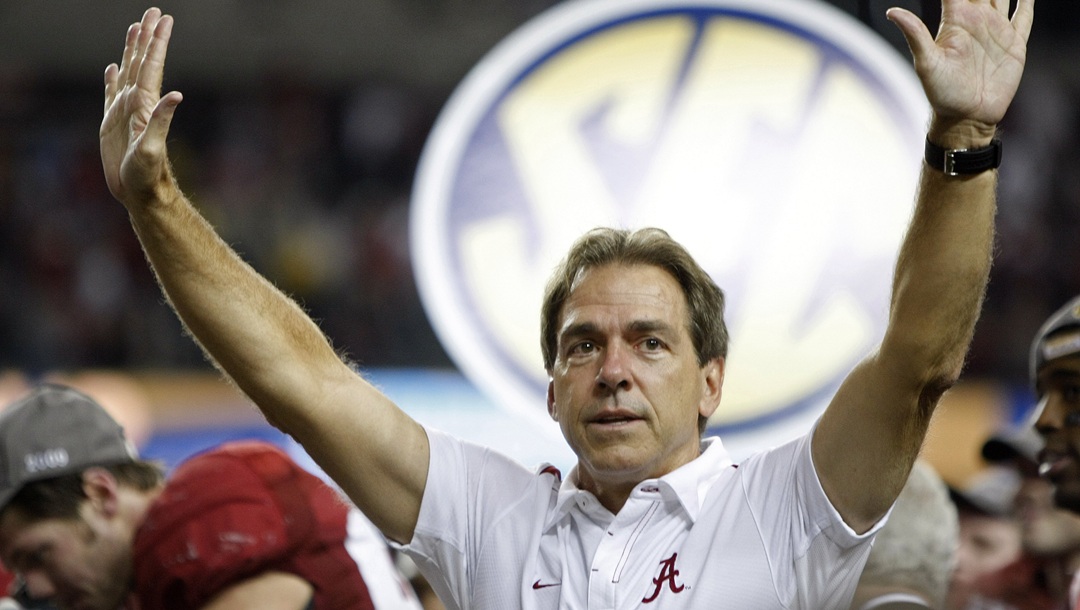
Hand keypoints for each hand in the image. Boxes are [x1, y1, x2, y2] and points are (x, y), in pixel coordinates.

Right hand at [100, 7, 182, 207]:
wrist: (140, 193)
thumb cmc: (148, 175)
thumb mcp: (154, 148)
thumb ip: (162, 121)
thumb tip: (176, 95)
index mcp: (146, 105)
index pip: (152, 66)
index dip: (157, 42)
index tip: (164, 19)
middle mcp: (137, 104)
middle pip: (142, 62)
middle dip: (147, 37)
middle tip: (154, 12)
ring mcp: (124, 112)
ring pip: (128, 73)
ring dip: (132, 50)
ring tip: (135, 28)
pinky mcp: (112, 124)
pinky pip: (111, 95)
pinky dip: (112, 79)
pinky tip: (113, 68)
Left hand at [887, 0, 1033, 136]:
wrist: (966, 117)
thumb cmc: (941, 93)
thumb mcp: (926, 63)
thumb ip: (915, 34)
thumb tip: (892, 11)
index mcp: (956, 21)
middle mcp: (977, 21)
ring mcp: (996, 31)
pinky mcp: (1015, 45)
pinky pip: (1023, 17)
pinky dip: (1027, 2)